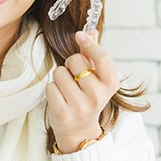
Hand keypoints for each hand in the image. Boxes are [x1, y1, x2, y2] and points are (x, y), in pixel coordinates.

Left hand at [46, 30, 119, 153]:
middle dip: (70, 64)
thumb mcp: (97, 78)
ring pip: (59, 73)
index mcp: (110, 85)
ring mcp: (80, 106)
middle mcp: (97, 96)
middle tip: (74, 77)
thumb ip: (93, 54)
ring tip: (67, 89)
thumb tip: (91, 30)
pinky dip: (52, 89)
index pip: (102, 58)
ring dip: (59, 77)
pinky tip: (60, 98)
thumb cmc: (88, 97)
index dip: (90, 44)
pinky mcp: (62, 113)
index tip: (79, 36)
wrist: (80, 130)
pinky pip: (50, 87)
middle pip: (75, 61)